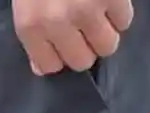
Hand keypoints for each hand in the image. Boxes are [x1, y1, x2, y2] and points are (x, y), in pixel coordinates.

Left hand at [13, 0, 133, 75]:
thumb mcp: (25, 1)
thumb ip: (33, 33)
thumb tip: (41, 68)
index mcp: (30, 24)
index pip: (50, 66)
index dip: (59, 56)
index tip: (63, 44)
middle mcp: (57, 21)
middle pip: (82, 61)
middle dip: (85, 48)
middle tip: (84, 29)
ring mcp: (87, 9)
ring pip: (107, 46)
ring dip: (105, 33)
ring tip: (98, 15)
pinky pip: (124, 22)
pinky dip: (120, 12)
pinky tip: (108, 0)